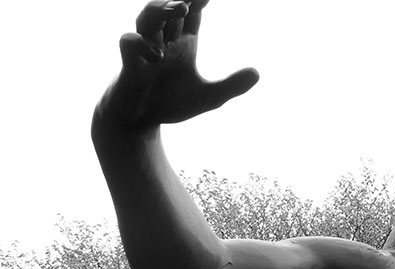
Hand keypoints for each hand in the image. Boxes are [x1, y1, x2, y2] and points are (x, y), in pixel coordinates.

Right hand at [98, 1, 258, 128]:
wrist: (140, 122)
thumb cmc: (171, 103)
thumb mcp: (209, 97)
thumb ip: (231, 86)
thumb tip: (257, 73)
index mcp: (183, 43)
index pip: (192, 12)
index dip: (200, 0)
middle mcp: (164, 40)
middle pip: (170, 7)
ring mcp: (145, 49)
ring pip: (148, 16)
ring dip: (163, 9)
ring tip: (182, 8)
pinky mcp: (129, 64)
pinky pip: (129, 42)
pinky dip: (141, 44)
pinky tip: (158, 56)